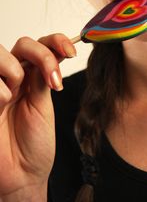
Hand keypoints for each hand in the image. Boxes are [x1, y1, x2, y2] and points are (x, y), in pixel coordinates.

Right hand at [0, 34, 76, 198]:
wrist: (21, 174)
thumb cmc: (34, 143)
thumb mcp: (44, 103)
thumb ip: (43, 75)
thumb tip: (57, 51)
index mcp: (32, 76)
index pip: (43, 44)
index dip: (56, 41)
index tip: (71, 52)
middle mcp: (14, 76)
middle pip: (24, 43)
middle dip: (42, 55)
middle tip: (53, 79)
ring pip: (1, 53)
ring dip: (14, 72)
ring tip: (15, 97)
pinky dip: (0, 91)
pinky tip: (1, 108)